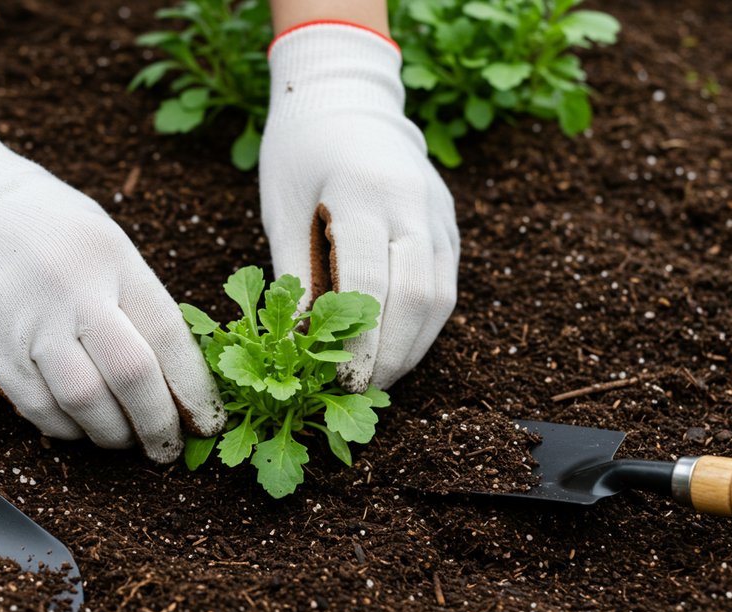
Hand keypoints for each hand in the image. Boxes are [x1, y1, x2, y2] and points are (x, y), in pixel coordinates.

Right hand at [0, 102, 223, 461]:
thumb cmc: (47, 226)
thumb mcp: (107, 242)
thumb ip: (139, 301)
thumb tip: (177, 374)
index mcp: (111, 259)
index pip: (168, 336)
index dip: (194, 389)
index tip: (207, 420)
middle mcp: (72, 291)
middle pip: (131, 376)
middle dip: (158, 424)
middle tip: (168, 447)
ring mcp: (27, 322)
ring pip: (84, 401)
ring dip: (112, 434)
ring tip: (124, 439)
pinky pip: (38, 407)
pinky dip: (67, 428)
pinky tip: (81, 427)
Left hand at [259, 22, 460, 392]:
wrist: (346, 99)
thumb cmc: (300, 155)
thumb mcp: (282, 211)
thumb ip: (295, 277)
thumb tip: (298, 349)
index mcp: (362, 192)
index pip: (368, 283)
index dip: (356, 341)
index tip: (336, 380)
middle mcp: (412, 201)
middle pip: (416, 297)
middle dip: (388, 356)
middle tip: (357, 392)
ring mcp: (438, 212)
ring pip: (440, 297)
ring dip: (411, 348)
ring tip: (376, 380)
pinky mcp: (449, 225)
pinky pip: (445, 285)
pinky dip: (422, 325)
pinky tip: (395, 348)